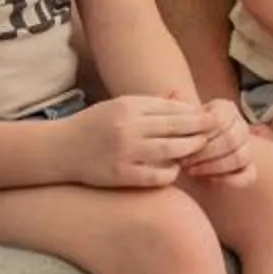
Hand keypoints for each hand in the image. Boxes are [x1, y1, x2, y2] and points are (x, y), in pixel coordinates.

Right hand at [54, 95, 211, 188]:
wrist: (60, 149)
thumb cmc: (93, 125)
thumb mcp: (118, 105)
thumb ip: (149, 104)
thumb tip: (181, 98)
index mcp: (128, 106)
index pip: (172, 108)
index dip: (193, 113)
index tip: (208, 116)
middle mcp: (128, 127)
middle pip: (176, 127)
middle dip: (199, 130)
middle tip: (213, 133)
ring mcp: (125, 152)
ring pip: (171, 150)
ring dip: (190, 150)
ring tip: (199, 149)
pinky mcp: (121, 175)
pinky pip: (156, 175)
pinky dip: (171, 172)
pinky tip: (175, 169)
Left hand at [180, 98, 258, 185]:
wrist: (188, 155)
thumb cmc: (180, 135)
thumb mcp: (175, 119)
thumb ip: (174, 107)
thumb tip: (172, 93)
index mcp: (226, 109)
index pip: (220, 120)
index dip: (201, 135)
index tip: (181, 145)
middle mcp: (240, 126)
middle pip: (232, 138)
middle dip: (205, 153)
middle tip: (184, 162)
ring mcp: (247, 147)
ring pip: (241, 156)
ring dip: (214, 166)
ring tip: (193, 171)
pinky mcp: (249, 169)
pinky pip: (249, 175)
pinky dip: (231, 180)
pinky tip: (211, 180)